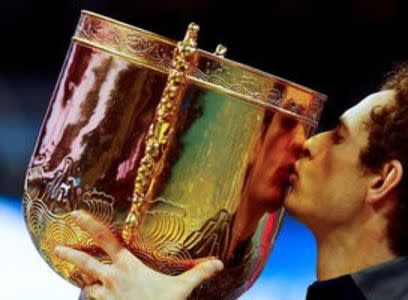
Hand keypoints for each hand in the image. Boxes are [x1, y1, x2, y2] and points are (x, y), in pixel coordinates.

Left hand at [54, 210, 223, 299]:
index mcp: (128, 266)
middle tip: (57, 247)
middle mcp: (112, 278)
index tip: (75, 215)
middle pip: (86, 261)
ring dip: (87, 280)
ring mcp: (106, 295)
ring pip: (88, 284)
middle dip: (70, 253)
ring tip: (87, 278)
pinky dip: (93, 295)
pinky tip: (97, 294)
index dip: (90, 225)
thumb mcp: (182, 289)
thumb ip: (199, 273)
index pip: (107, 239)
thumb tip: (219, 263)